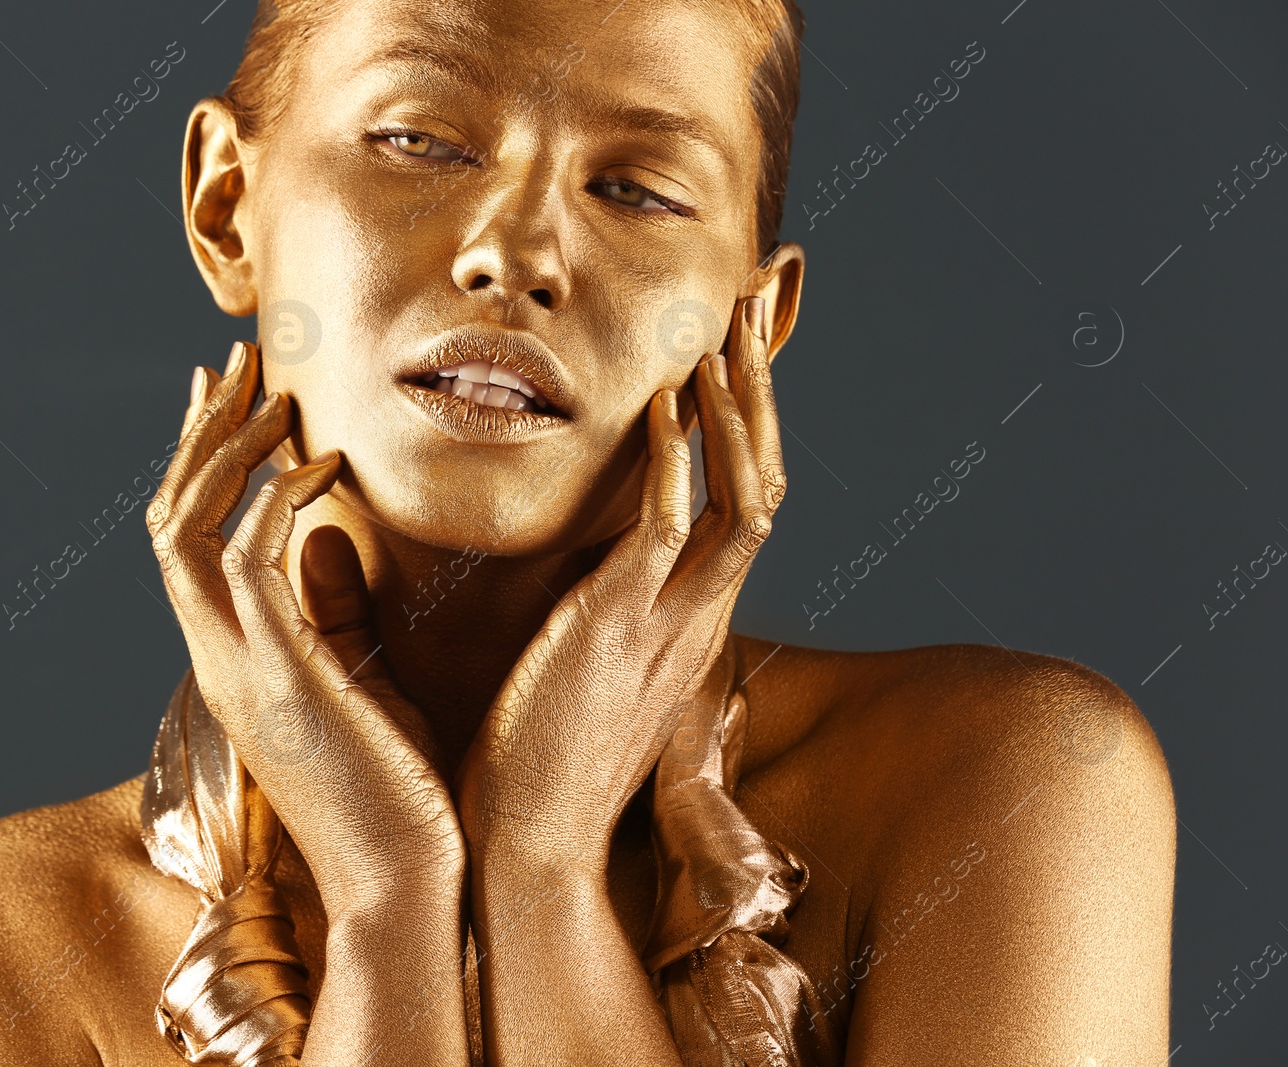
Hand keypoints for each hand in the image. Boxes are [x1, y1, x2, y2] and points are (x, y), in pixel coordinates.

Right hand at [146, 341, 463, 916]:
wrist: (405, 882)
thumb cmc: (394, 787)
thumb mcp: (357, 681)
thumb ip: (327, 611)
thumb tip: (317, 533)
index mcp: (233, 658)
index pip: (187, 539)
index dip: (199, 461)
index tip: (231, 395)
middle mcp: (217, 657)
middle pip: (169, 518)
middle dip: (198, 432)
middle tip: (234, 361)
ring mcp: (237, 669)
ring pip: (187, 530)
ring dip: (226, 451)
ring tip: (274, 392)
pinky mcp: (279, 680)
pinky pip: (250, 564)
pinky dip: (277, 499)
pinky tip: (324, 463)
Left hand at [456, 295, 784, 873]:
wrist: (522, 844)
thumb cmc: (538, 755)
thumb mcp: (590, 665)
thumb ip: (605, 605)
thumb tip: (593, 558)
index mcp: (689, 619)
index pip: (744, 500)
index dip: (750, 422)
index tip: (739, 350)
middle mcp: (700, 613)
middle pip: (766, 478)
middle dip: (763, 388)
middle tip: (756, 306)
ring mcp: (672, 620)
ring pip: (744, 492)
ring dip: (739, 405)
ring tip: (727, 329)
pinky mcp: (623, 627)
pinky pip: (675, 523)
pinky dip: (681, 454)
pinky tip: (669, 398)